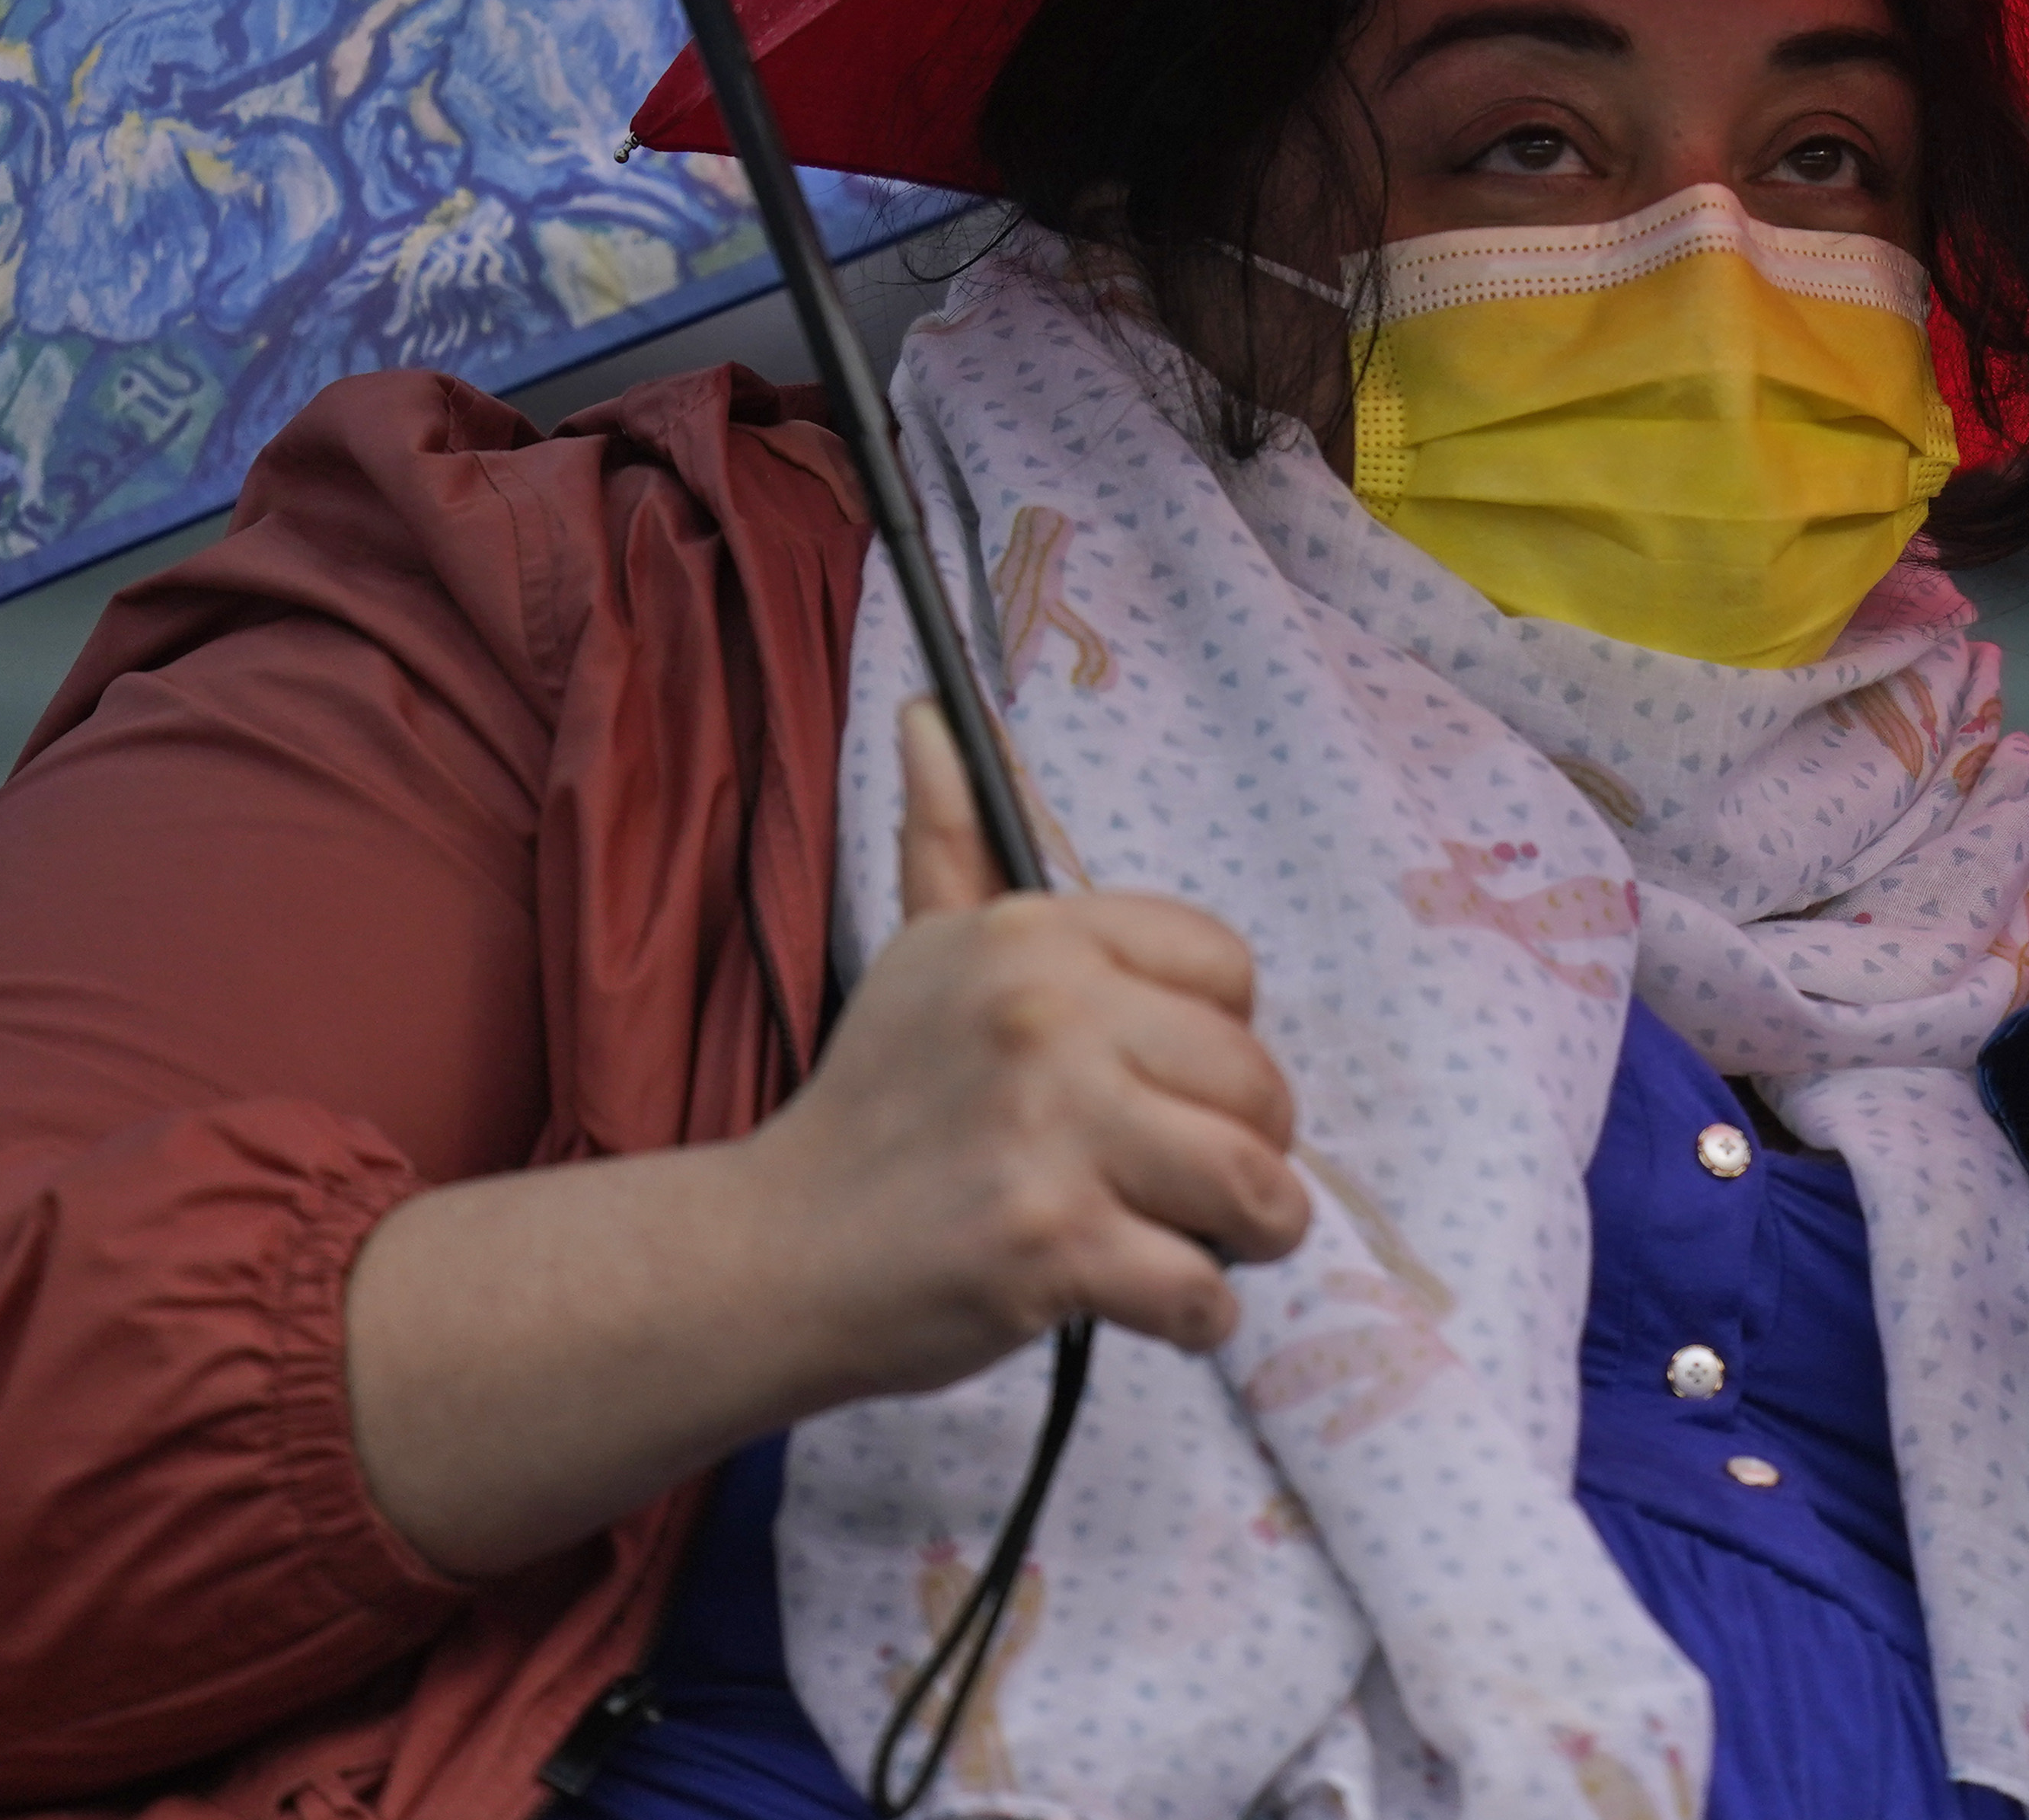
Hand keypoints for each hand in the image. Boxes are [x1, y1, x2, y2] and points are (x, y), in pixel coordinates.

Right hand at [344, 705, 1307, 1576]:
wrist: (770, 1256)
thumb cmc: (872, 1113)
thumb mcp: (918, 954)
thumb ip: (951, 838)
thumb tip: (929, 711)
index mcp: (1035, 937)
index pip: (1227, 969)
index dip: (1216, 1040)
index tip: (1161, 1082)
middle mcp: (1049, 1016)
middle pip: (1258, 1082)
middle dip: (1244, 1150)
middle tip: (1178, 1184)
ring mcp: (1052, 1132)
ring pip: (1254, 1186)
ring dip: (1245, 1238)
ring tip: (1188, 1243)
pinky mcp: (1052, 1244)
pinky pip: (1205, 1290)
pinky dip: (1198, 1318)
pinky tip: (1151, 1305)